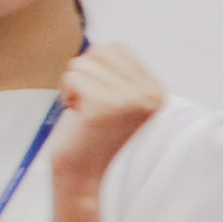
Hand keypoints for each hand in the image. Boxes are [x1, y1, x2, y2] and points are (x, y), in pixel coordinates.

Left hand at [44, 38, 166, 194]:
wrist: (83, 176)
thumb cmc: (92, 134)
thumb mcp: (117, 98)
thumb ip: (117, 71)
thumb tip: (99, 44)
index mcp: (156, 90)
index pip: (117, 48)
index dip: (98, 70)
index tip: (101, 100)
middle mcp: (148, 94)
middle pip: (100, 50)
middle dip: (85, 74)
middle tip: (89, 105)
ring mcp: (128, 100)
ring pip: (82, 62)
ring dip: (74, 86)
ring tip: (84, 111)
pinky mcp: (103, 107)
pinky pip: (71, 77)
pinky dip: (66, 95)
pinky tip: (77, 116)